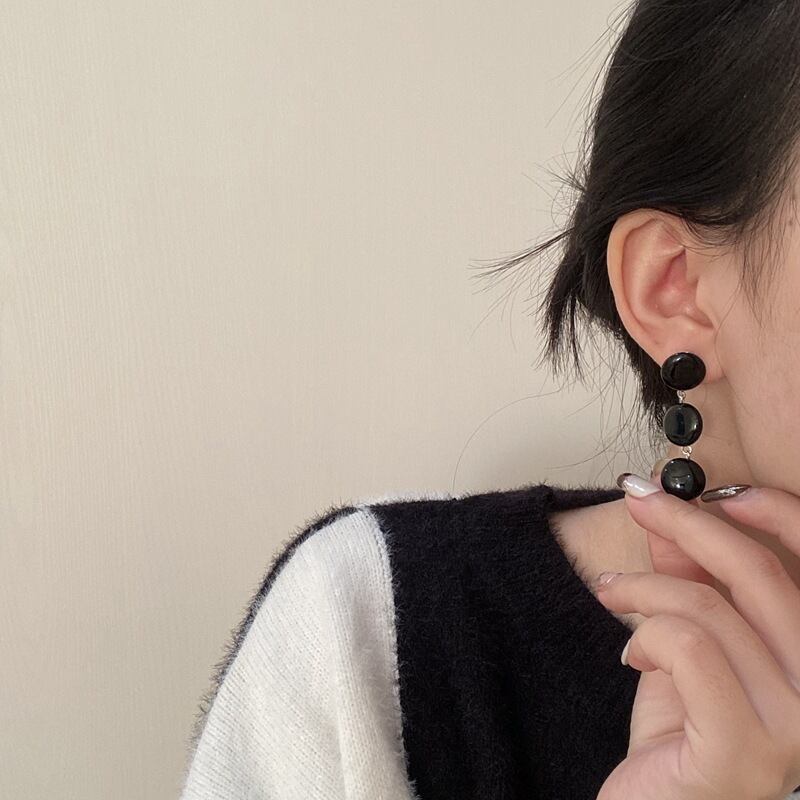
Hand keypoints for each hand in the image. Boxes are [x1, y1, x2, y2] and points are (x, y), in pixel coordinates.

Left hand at [593, 480, 799, 799]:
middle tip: (638, 500)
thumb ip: (687, 575)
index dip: (774, 511)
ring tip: (611, 593)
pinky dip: (646, 636)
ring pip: (707, 606)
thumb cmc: (678, 729)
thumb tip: (669, 507)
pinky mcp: (745, 751)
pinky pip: (687, 649)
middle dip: (686, 523)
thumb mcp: (687, 635)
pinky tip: (631, 655)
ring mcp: (794, 729)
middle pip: (757, 573)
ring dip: (643, 588)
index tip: (711, 488)